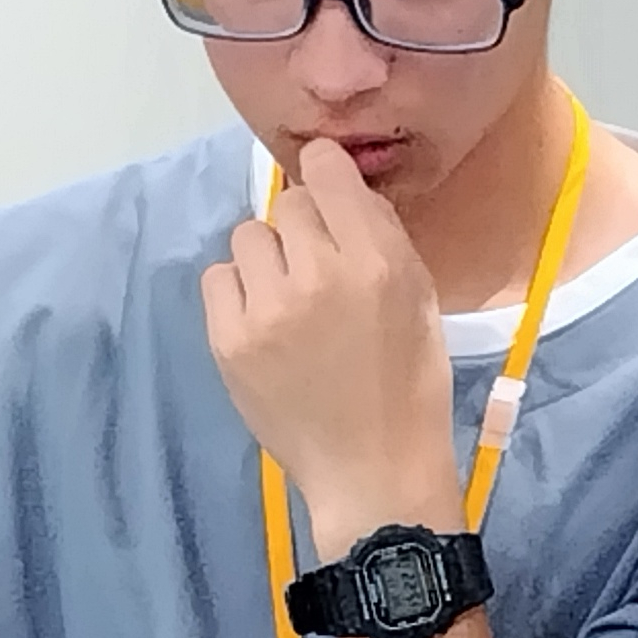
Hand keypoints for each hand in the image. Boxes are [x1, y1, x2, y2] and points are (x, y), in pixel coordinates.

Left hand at [205, 142, 463, 546]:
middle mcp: (319, 275)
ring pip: (248, 237)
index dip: (326, 175)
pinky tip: (263, 323)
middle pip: (288, 205)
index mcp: (376, 262)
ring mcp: (268, 309)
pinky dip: (239, 293)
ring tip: (287, 300)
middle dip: (303, 230)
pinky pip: (218, 278)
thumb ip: (381, 234)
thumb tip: (340, 184)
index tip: (328, 197)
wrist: (371, 467)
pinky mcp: (230, 340)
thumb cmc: (408, 382)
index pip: (326, 169)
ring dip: (268, 259)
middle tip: (317, 271)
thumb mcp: (419, 296)